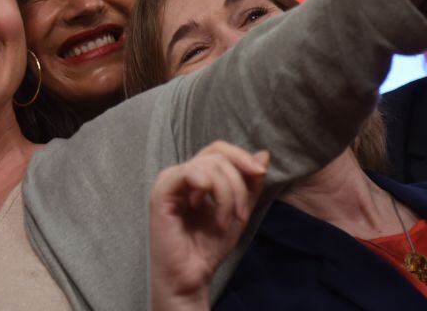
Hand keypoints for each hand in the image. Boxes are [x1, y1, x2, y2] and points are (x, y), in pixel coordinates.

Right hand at [149, 142, 268, 310]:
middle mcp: (180, 173)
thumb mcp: (239, 212)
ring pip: (209, 165)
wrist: (190, 276)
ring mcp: (169, 180)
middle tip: (242, 213)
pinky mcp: (163, 191)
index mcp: (194, 176)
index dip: (241, 156)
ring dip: (228, 194)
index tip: (261, 174)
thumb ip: (250, 185)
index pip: (218, 150)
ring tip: (226, 220)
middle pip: (217, 155)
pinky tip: (205, 210)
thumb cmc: (208, 247)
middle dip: (239, 182)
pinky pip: (192, 174)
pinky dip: (211, 191)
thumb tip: (263, 154)